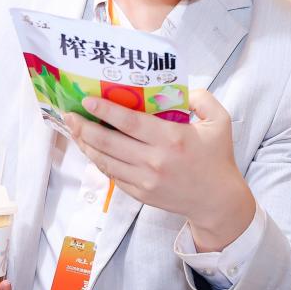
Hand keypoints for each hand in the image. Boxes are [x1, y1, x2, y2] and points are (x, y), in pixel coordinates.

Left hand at [65, 89, 254, 251]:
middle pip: (109, 142)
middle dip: (85, 127)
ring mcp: (145, 180)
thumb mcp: (220, 121)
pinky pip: (113, 175)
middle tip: (70, 114)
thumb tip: (180, 89)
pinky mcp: (141, 193)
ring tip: (75, 130)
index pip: (130, 122)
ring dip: (86, 145)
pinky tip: (92, 149)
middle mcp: (155, 160)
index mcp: (172, 138)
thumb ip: (201, 98)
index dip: (106, 110)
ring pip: (106, 160)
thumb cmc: (218, 158)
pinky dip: (99, 161)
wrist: (217, 200)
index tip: (88, 99)